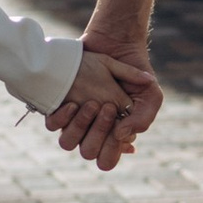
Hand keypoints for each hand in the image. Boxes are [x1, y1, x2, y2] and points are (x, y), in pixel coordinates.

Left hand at [46, 45, 162, 168]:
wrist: (114, 43)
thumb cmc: (134, 72)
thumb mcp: (150, 94)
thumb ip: (143, 118)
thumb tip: (121, 136)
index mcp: (114, 134)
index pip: (107, 160)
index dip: (110, 151)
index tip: (117, 128)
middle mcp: (92, 131)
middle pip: (88, 152)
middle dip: (97, 132)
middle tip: (107, 107)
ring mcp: (74, 120)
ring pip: (67, 143)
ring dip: (79, 126)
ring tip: (90, 103)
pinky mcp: (59, 107)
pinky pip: (52, 125)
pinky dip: (62, 117)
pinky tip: (72, 102)